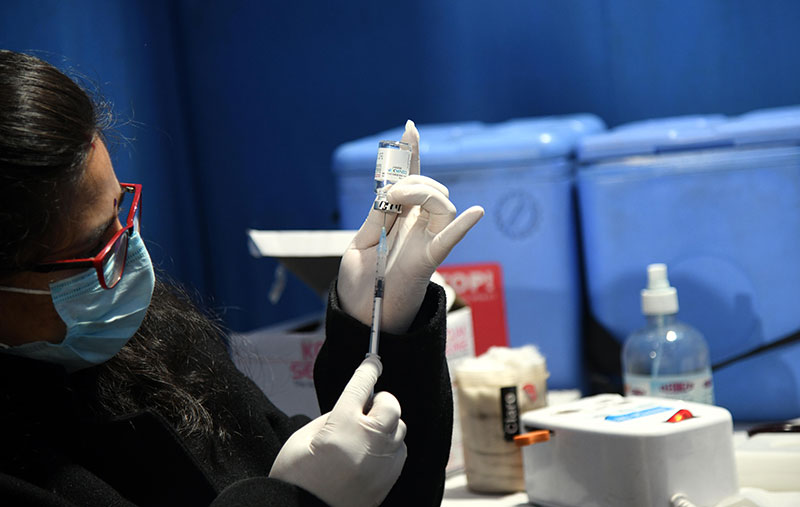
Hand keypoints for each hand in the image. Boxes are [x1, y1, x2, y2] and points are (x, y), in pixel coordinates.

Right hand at [269, 356, 405, 506]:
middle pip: (391, 405)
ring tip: (365, 434)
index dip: (368, 369)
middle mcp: (368, 441)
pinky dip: (389, 446)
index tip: (373, 361)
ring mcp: (382, 462)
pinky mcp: (389, 480)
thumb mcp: (304, 437)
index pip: (362, 385)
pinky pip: (400, 452)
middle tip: (366, 406)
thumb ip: (332, 416)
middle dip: (381, 400)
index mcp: (342, 425)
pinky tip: (371, 452)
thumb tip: (354, 407)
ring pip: (399, 428)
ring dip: (386, 425)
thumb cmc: (297, 477)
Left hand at [338, 120, 483, 332]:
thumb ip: (378, 216)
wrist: (359, 314)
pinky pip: (449, 240)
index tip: (409, 128)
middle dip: (410, 178)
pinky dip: (462, 226)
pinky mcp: (429, 260)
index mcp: (398, 219)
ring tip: (398, 198)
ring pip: (441, 204)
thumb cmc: (360, 282)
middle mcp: (417, 226)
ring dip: (422, 191)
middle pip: (428, 188)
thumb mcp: (362, 241)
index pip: (408, 180)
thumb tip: (389, 190)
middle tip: (390, 192)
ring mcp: (426, 241)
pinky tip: (476, 213)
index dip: (410, 155)